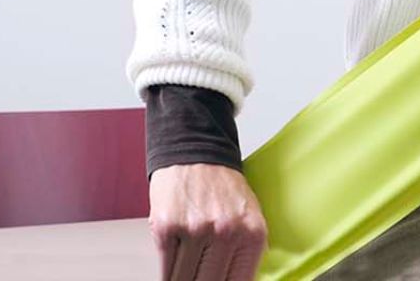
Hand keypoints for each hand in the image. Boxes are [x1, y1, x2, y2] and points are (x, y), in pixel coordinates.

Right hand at [151, 163, 266, 280]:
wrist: (196, 152)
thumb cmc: (222, 187)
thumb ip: (245, 252)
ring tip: (186, 274)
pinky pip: (166, 268)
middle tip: (199, 278)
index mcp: (252, 234)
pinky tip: (172, 271)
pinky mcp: (168, 228)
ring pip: (185, 279)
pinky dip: (168, 274)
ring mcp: (195, 230)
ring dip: (183, 280)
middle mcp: (226, 232)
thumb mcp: (249, 216)